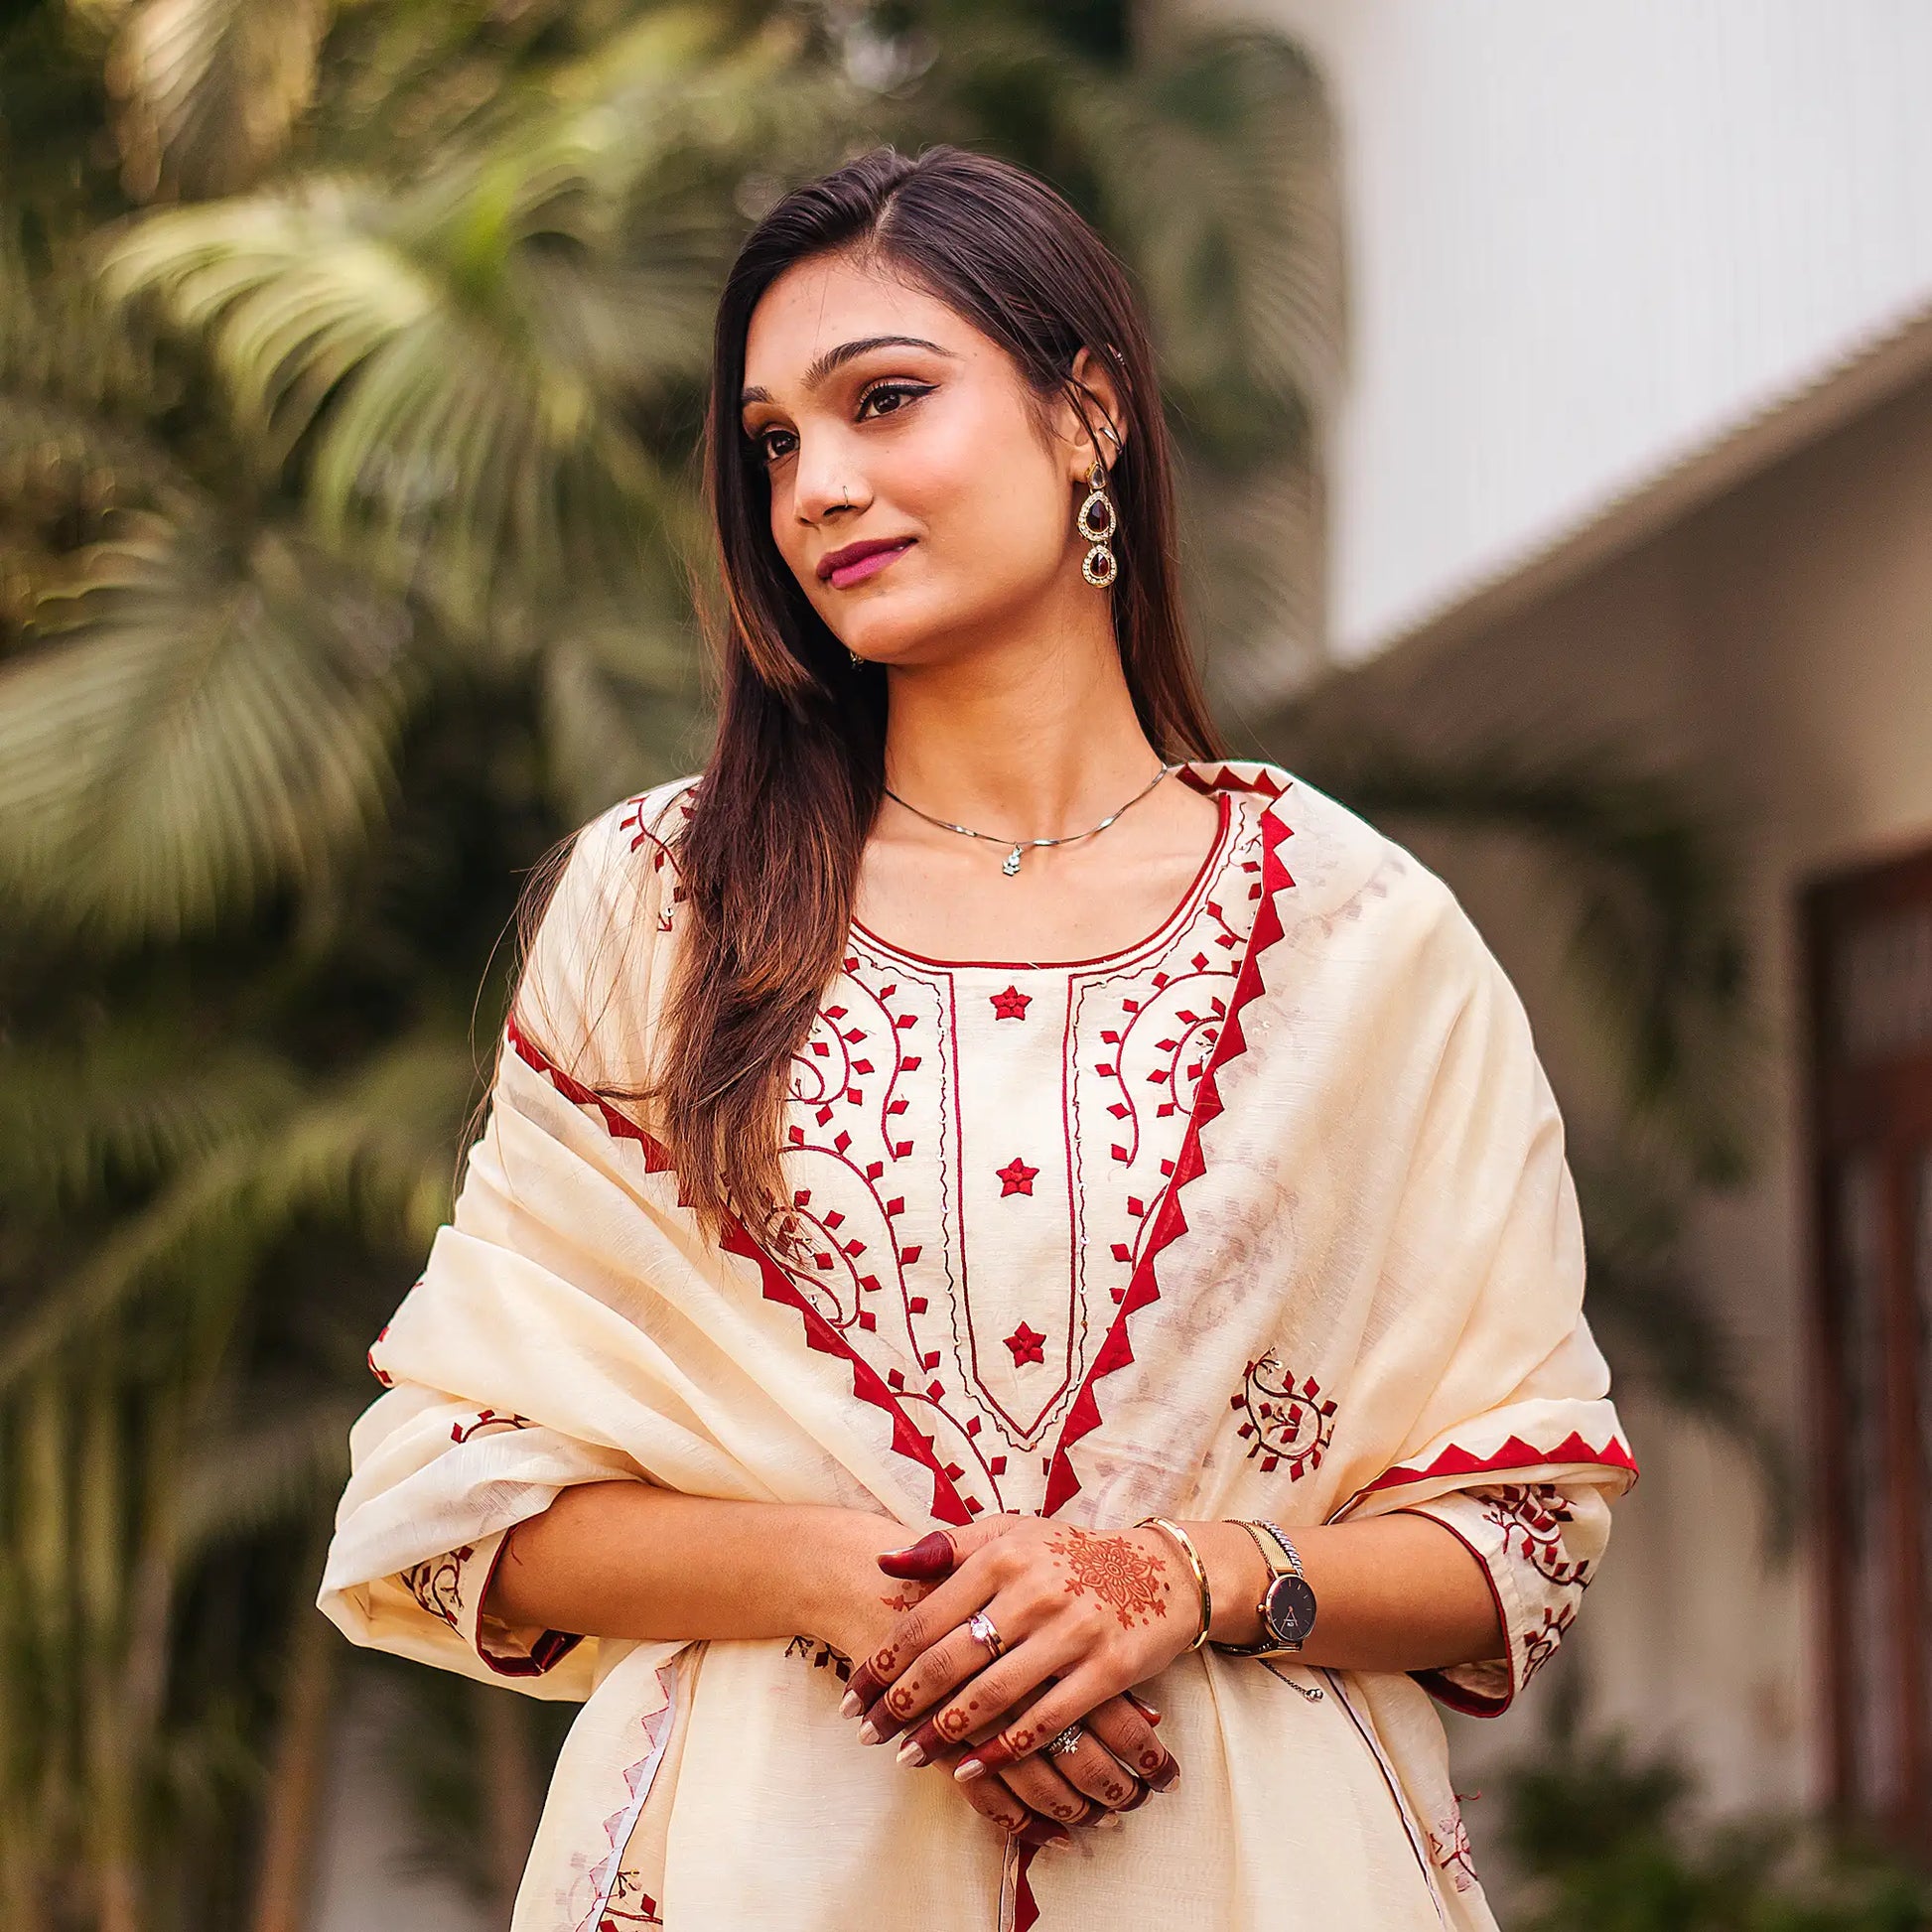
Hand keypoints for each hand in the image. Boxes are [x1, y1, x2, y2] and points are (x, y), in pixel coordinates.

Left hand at [814, 1514, 1096, 1846]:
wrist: (1161, 1571)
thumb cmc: (1070, 1555)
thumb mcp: (1011, 1533)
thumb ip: (947, 1547)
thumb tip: (884, 1561)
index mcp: (1001, 1556)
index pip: (925, 1617)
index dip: (882, 1662)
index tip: (853, 1693)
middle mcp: (1033, 1591)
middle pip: (949, 1660)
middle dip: (900, 1705)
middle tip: (867, 1734)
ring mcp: (1072, 1631)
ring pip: (992, 1695)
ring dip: (943, 1734)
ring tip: (908, 1757)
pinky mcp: (1107, 1668)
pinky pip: (1046, 1719)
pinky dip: (1005, 1749)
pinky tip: (971, 1769)